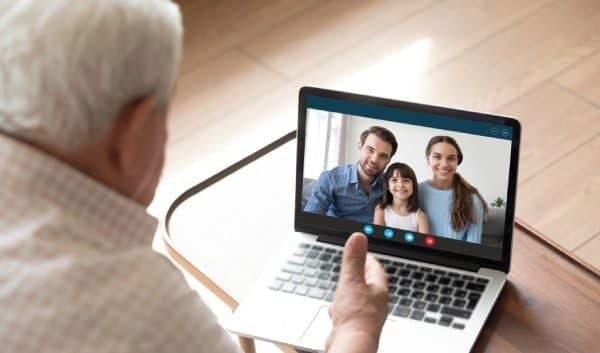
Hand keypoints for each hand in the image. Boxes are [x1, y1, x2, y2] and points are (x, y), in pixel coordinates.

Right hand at [325, 232, 388, 352]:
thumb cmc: (356, 316)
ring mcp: (367, 315)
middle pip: (368, 283)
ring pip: (358, 298)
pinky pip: (350, 312)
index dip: (366, 258)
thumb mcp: (351, 281)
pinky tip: (336, 311)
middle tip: (351, 268)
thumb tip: (359, 236)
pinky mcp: (357, 326)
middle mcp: (376, 302)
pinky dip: (343, 308)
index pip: (375, 268)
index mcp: (378, 289)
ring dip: (349, 292)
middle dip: (356, 275)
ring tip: (342, 289)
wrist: (353, 344)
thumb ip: (353, 259)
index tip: (359, 251)